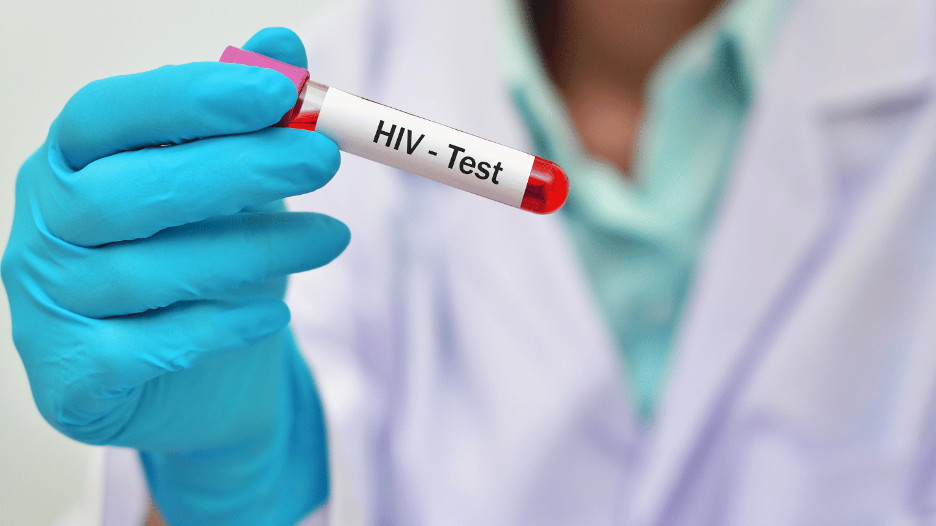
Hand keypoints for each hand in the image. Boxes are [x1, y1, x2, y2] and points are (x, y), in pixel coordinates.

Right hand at [1, 28, 343, 523]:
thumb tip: (284, 45)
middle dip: (234, 171)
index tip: (278, 91)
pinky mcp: (75, 379)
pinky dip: (221, 326)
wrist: (197, 380)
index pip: (107, 115)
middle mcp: (45, 229)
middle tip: (323, 159)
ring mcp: (48, 307)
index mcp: (71, 162)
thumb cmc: (208, 260)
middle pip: (122, 193)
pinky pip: (149, 349)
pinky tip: (274, 313)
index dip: (188, 99)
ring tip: (331, 237)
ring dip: (254, 251)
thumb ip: (249, 119)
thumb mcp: (234, 185)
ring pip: (147, 273)